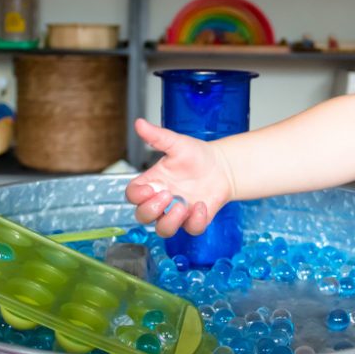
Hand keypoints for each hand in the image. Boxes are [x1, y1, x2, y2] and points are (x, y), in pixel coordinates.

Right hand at [124, 118, 234, 237]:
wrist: (222, 166)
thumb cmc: (195, 155)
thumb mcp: (176, 143)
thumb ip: (157, 136)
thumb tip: (139, 123)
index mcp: (153, 182)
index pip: (133, 196)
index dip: (137, 196)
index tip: (151, 188)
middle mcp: (162, 200)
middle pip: (142, 217)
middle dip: (152, 210)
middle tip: (168, 195)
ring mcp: (177, 212)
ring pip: (163, 230)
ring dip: (170, 221)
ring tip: (183, 206)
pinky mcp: (194, 219)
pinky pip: (191, 230)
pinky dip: (195, 221)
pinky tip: (202, 206)